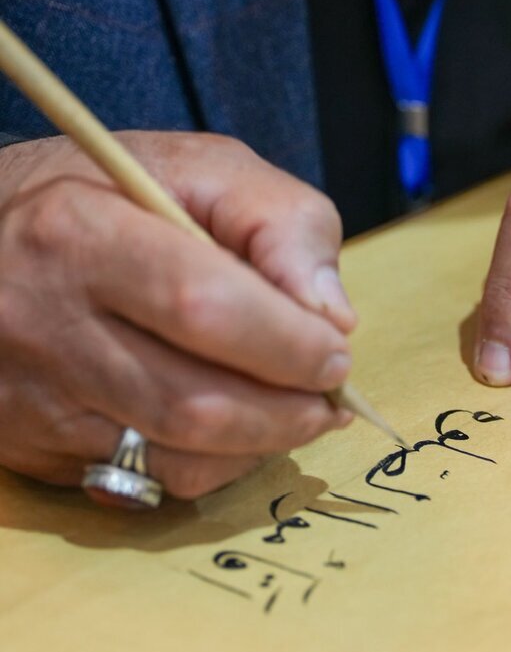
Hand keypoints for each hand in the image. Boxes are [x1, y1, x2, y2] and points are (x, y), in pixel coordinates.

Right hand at [0, 131, 356, 496]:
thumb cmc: (110, 196)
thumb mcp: (199, 168)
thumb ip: (282, 222)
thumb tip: (333, 317)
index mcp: (81, 234)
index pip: (206, 308)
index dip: (289, 344)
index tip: (336, 353)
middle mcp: (43, 323)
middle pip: (195, 403)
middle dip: (290, 411)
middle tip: (331, 396)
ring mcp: (33, 398)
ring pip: (176, 458)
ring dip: (261, 446)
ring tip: (299, 413)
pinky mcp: (34, 449)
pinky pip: (148, 483)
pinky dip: (215, 466)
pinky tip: (238, 430)